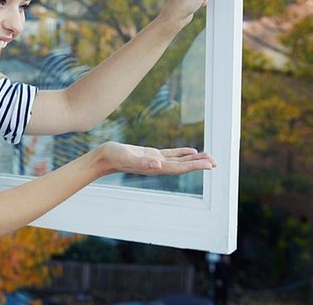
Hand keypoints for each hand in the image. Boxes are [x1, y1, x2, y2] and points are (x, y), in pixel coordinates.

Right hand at [96, 142, 215, 176]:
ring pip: (179, 160)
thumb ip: (142, 162)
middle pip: (182, 166)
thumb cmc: (114, 157)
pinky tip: (191, 151)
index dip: (194, 166)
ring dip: (193, 159)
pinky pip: (171, 154)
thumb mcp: (128, 157)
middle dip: (199, 164)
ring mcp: (155, 160)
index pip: (179, 168)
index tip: (209, 165)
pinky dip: (182, 153)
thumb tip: (158, 164)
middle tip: (216, 162)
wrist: (104, 157)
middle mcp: (157, 166)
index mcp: (154, 167)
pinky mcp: (151, 154)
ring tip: (209, 157)